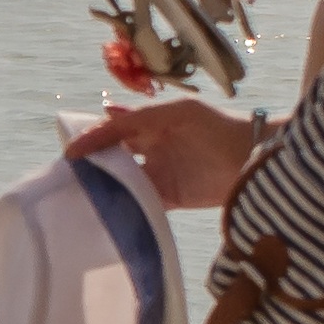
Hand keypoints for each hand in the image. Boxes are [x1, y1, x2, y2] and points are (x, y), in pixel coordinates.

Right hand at [66, 94, 267, 212]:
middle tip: (68, 174)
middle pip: (115, 156)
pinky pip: (142, 204)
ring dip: (106, 187)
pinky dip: (127, 207)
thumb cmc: (220, 127)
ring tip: (80, 196)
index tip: (70, 152)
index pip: (115, 131)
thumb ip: (144, 117)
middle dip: (93, 163)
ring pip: (124, 182)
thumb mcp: (181, 113)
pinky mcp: (172, 198)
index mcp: (153, 125)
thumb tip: (108, 111)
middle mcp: (153, 149)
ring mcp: (161, 175)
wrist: (256, 161)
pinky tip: (109, 212)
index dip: (92, 139)